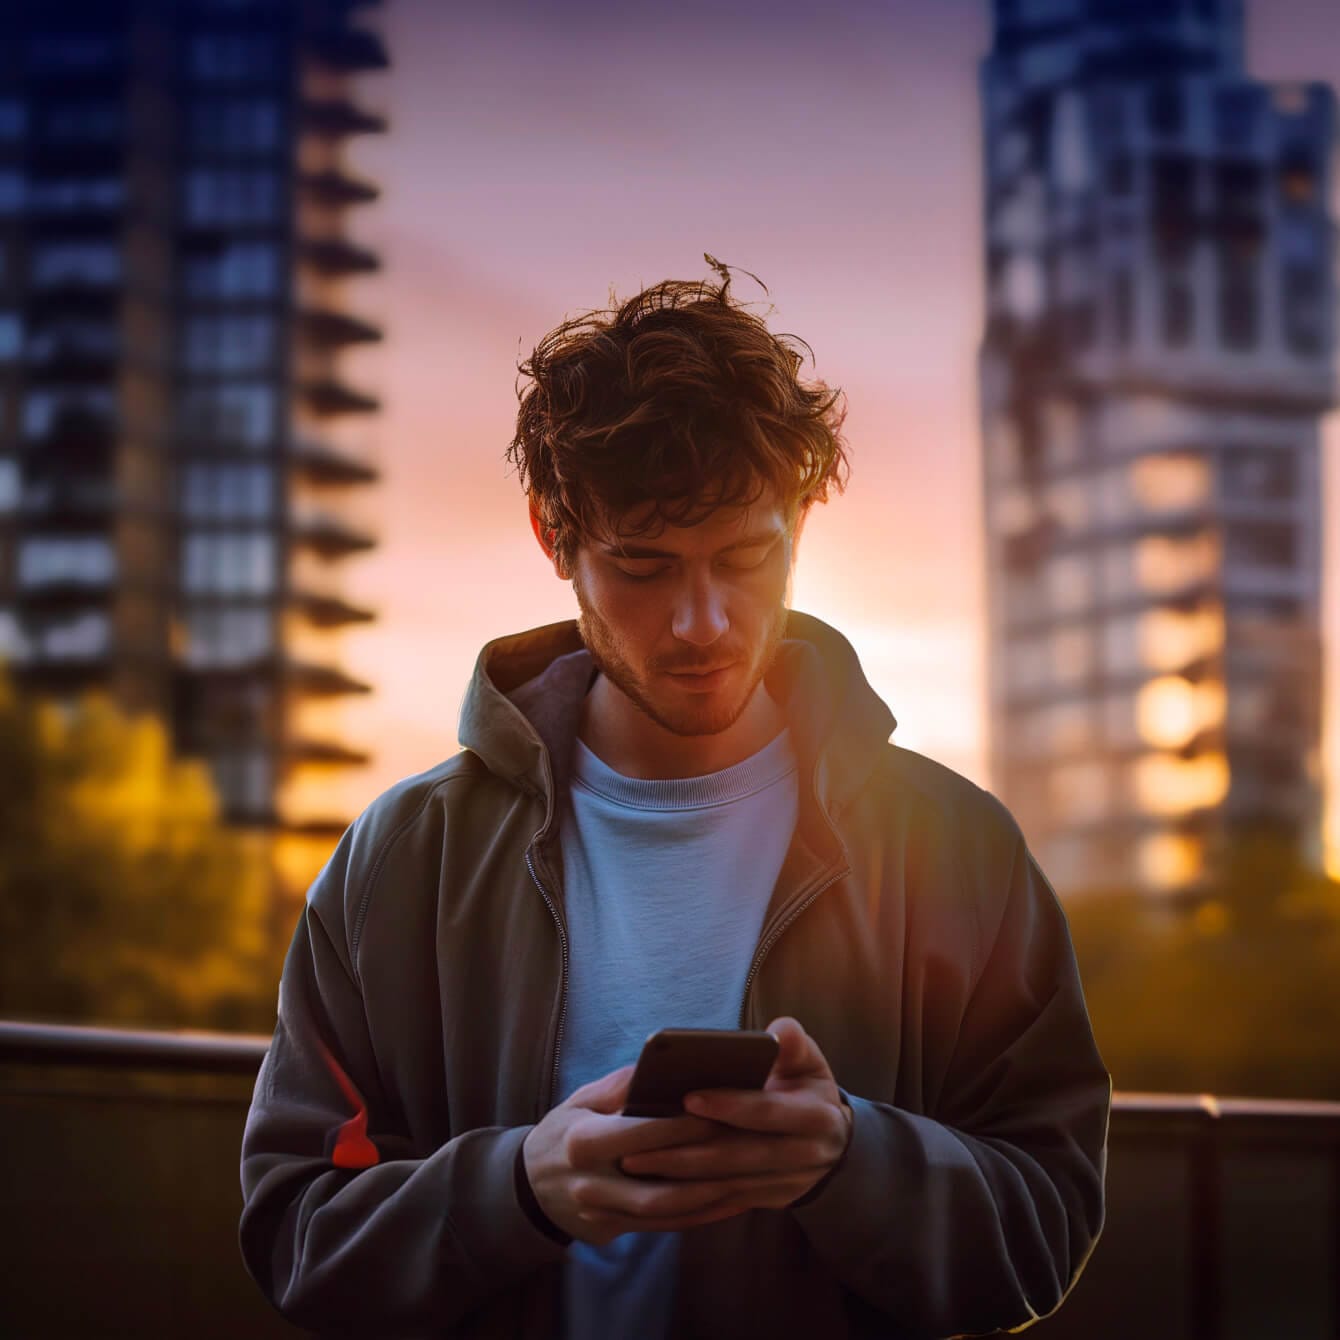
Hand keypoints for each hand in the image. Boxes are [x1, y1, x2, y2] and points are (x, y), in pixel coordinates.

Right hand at [521, 1064, 756, 1245]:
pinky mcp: (613, 1232)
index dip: (688, 1123)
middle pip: (662, 1179)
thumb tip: (666, 1064)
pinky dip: (701, 1215)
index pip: (645, 1133)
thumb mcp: (582, 1099)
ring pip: (668, 1210)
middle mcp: (592, 1183)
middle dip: (710, 1164)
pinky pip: (665, 1226)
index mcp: (584, 1141)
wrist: (528, 1188)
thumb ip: (622, 1084)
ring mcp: (603, 1214)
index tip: (727, 1109)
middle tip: (752, 1145)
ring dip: (712, 1196)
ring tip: (751, 1176)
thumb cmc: (565, 1130)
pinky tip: (731, 1199)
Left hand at [616, 1017, 852, 1208]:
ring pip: (727, 1183)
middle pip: (738, 1155)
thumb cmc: (806, 1088)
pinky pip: (726, 1201)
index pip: (767, 1112)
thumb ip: (794, 1044)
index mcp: (815, 1116)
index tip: (687, 1097)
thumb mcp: (809, 1062)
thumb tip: (778, 1031)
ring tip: (634, 1164)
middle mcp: (804, 1155)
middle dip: (686, 1152)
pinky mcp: (770, 1200)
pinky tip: (656, 1185)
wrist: (832, 1142)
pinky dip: (690, 1195)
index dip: (730, 1105)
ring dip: (679, 1177)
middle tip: (636, 1146)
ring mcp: (787, 1184)